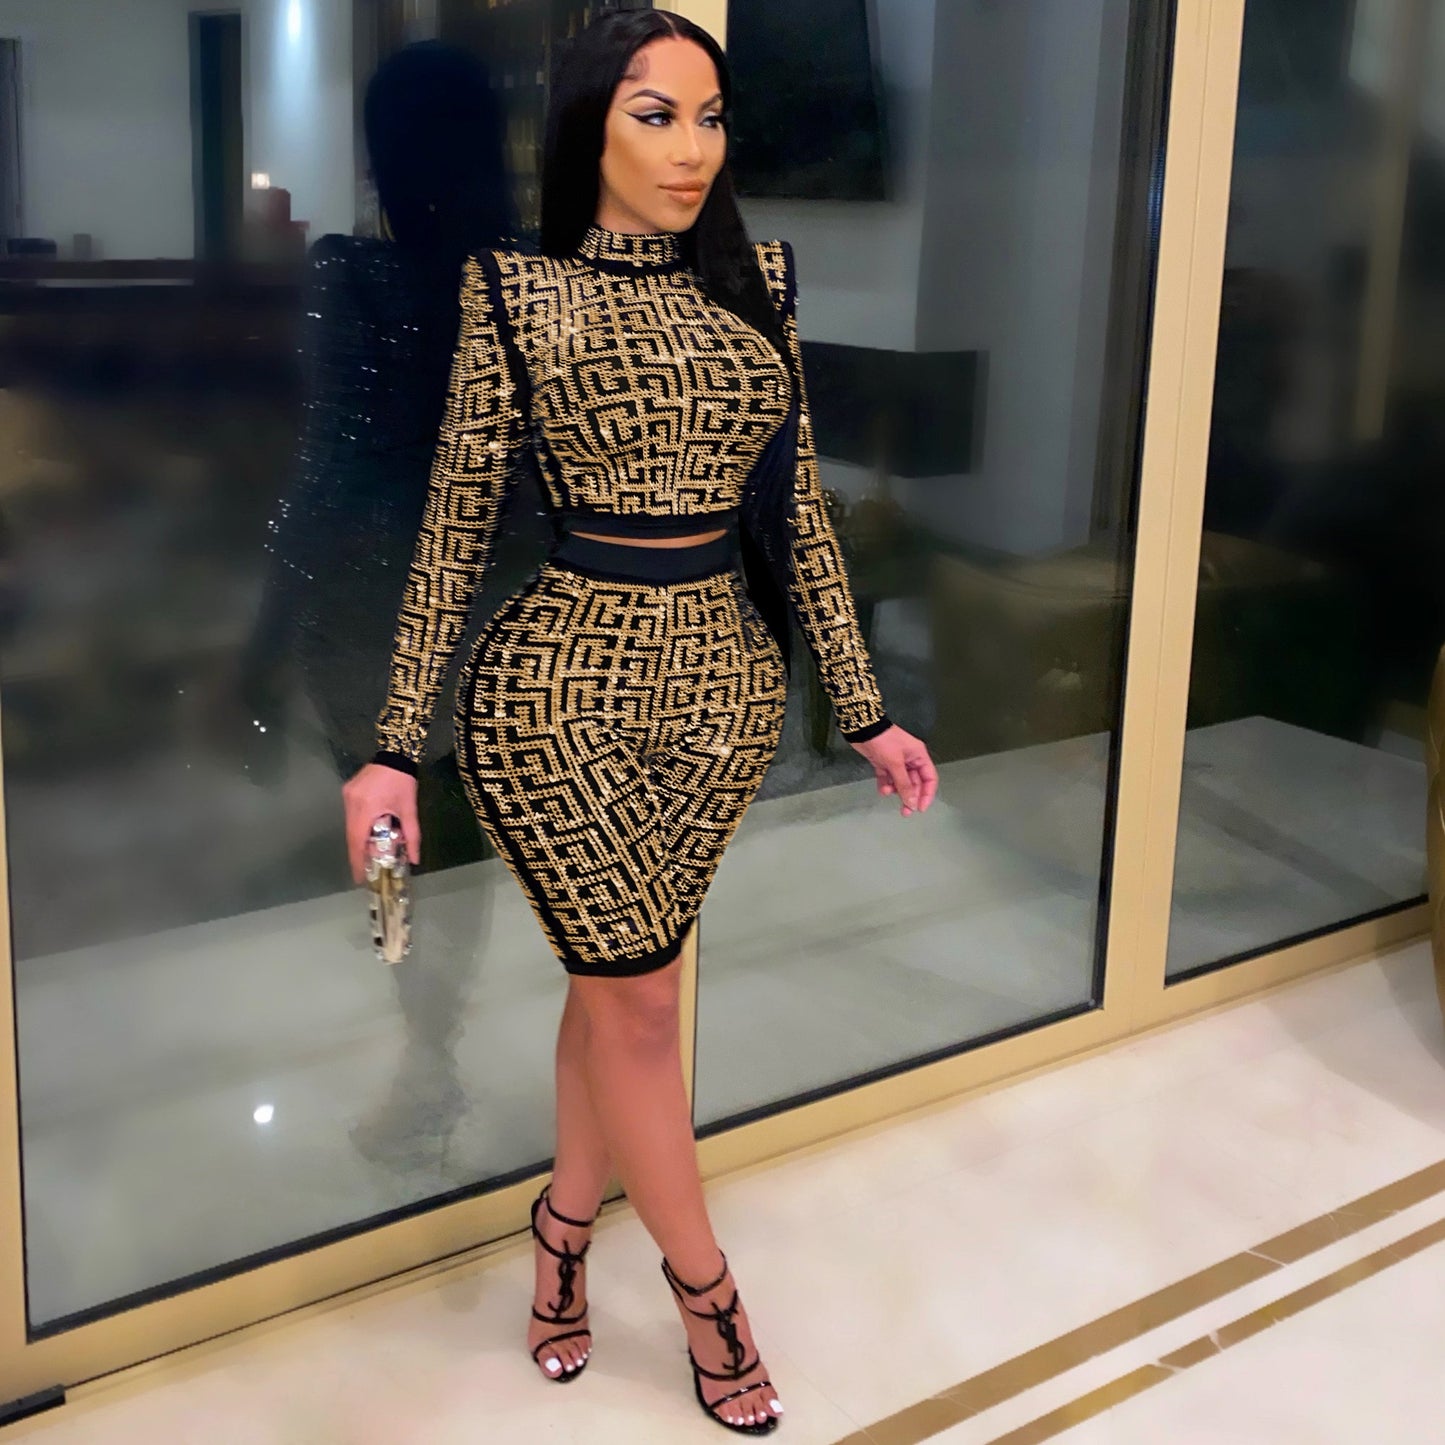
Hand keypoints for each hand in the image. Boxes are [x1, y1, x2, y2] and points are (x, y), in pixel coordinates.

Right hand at [343, 762, 421, 883]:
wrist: (395, 754)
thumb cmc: (403, 782)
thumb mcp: (409, 809)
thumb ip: (411, 836)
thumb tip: (414, 859)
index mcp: (366, 807)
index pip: (357, 841)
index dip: (357, 861)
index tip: (359, 877)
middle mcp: (351, 802)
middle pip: (352, 835)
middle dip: (359, 853)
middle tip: (367, 868)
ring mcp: (347, 796)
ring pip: (350, 826)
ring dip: (359, 839)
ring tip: (370, 852)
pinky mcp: (347, 791)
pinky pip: (350, 815)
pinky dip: (359, 827)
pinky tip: (369, 833)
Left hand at [850, 724, 937, 817]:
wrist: (862, 728)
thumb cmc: (883, 740)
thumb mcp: (895, 763)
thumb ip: (904, 784)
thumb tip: (912, 802)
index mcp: (919, 756)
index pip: (929, 778)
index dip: (927, 794)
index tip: (921, 808)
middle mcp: (910, 760)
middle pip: (915, 783)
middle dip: (910, 796)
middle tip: (905, 811)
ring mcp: (896, 762)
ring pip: (900, 782)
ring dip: (895, 790)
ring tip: (887, 791)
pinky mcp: (883, 764)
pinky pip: (888, 779)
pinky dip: (885, 785)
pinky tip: (882, 789)